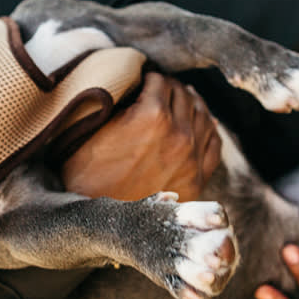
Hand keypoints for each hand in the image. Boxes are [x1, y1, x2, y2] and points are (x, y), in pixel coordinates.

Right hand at [61, 72, 221, 201]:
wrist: (96, 223)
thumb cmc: (83, 176)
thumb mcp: (91, 130)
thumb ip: (114, 101)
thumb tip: (127, 81)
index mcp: (152, 116)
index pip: (161, 80)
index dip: (149, 76)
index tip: (143, 78)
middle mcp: (179, 134)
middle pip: (184, 94)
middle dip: (170, 87)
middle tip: (159, 88)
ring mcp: (192, 158)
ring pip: (204, 115)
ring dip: (192, 104)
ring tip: (181, 100)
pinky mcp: (198, 179)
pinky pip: (214, 143)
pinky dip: (208, 128)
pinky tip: (199, 124)